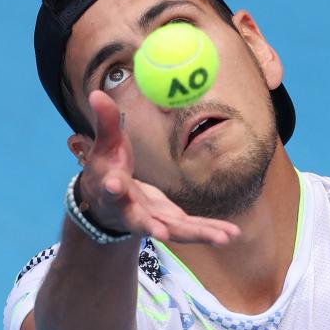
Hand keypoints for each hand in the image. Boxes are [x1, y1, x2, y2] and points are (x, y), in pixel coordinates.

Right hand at [78, 90, 239, 245]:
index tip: (115, 184)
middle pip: (142, 220)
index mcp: (112, 190)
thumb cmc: (107, 169)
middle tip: (161, 232)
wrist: (107, 204)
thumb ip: (106, 122)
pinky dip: (209, 231)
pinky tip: (232, 233)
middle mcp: (130, 211)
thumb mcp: (106, 145)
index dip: (112, 187)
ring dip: (197, 233)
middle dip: (152, 226)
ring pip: (174, 230)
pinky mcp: (170, 222)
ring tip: (223, 237)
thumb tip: (97, 92)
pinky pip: (191, 229)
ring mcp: (153, 220)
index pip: (110, 187)